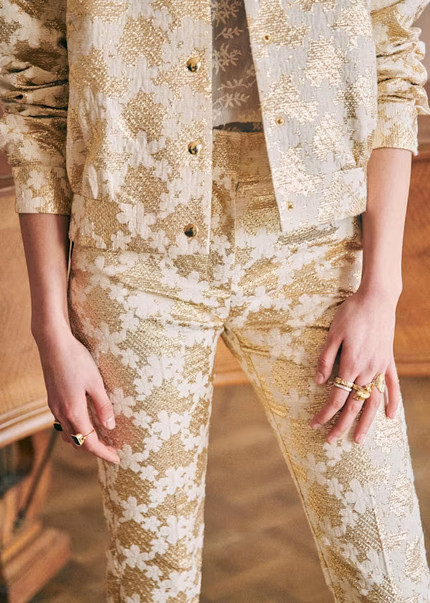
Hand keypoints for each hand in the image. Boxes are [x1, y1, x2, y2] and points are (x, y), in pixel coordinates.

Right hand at [34, 324, 119, 463]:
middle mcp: (61, 413)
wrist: (53, 344)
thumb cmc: (77, 360)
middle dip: (95, 450)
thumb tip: (110, 426)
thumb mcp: (96, 382)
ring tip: (101, 439)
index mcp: (73, 411)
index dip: (104, 453)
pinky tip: (86, 422)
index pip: (89, 443)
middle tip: (113, 450)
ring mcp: (54, 407)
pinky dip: (76, 430)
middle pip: (77, 443)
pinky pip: (63, 424)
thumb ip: (103, 406)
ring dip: (83, 441)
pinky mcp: (52, 399)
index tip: (117, 459)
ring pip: (68, 435)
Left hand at [309, 285, 401, 444]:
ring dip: (366, 422)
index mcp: (351, 365)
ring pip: (374, 401)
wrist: (377, 299)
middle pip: (354, 405)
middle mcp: (368, 370)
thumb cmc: (351, 314)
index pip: (336, 398)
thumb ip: (326, 359)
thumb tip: (319, 382)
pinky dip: (393, 402)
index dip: (324, 414)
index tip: (314, 425)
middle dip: (340, 425)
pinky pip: (392, 386)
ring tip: (358, 439)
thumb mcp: (332, 334)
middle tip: (329, 441)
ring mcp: (380, 367)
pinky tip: (391, 417)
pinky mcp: (388, 361)